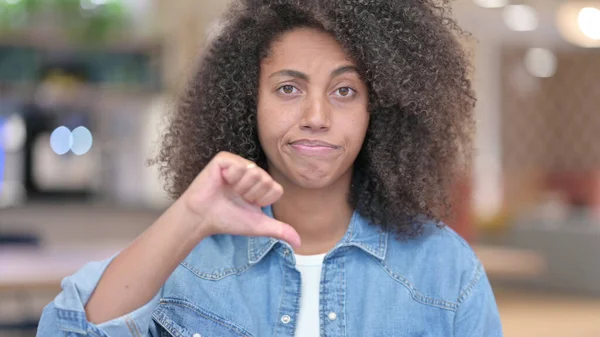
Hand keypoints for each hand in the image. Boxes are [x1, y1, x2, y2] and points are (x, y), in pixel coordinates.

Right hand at [181, 152, 300, 247]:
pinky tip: (221, 182)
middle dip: (251, 194)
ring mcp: (238, 163)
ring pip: (254, 172)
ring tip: (228, 191)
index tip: (248, 205)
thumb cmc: (228, 220)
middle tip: (236, 197)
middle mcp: (251, 171)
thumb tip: (299, 243)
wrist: (203, 218)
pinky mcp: (224, 159)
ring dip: (241, 188)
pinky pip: (239, 166)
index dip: (262, 201)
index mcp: (260, 184)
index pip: (276, 189)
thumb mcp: (258, 225)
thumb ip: (279, 230)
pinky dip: (231, 178)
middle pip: (266, 180)